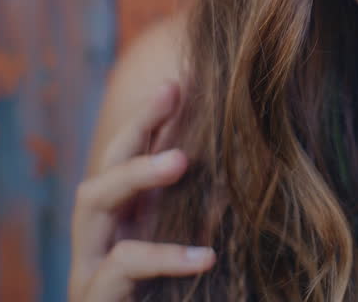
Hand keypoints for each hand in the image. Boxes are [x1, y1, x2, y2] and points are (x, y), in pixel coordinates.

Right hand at [68, 82, 213, 300]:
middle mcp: (100, 239)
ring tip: (181, 159)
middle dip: (137, 125)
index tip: (185, 78)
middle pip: (106, 163)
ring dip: (134, 174)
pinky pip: (121, 268)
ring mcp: (89, 270)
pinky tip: (204, 256)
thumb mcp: (200, 259)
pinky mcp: (93, 299)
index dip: (153, 118)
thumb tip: (268, 173)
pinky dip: (162, 256)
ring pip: (92, 201)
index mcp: (126, 223)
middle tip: (173, 90)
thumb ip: (215, 221)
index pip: (131, 157)